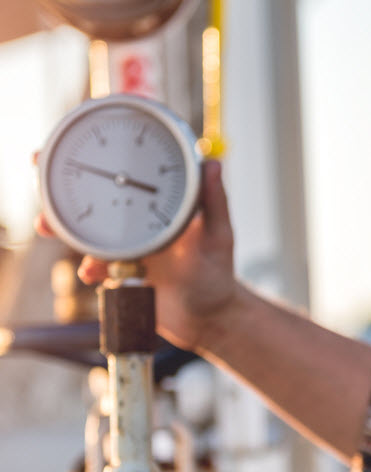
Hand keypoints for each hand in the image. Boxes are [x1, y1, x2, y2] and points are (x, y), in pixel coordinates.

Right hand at [36, 160, 238, 350]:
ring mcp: (126, 246)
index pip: (126, 168)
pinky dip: (88, 267)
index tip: (72, 141)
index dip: (99, 151)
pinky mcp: (118, 272)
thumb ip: (215, 203)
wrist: (207, 319)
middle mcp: (137, 220)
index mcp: (160, 202)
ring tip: (48, 227)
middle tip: (41, 176)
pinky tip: (91, 273)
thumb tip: (213, 164)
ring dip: (63, 227)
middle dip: (61, 186)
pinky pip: (94, 265)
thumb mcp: (218, 237)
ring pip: (85, 230)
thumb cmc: (217, 274)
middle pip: (93, 195)